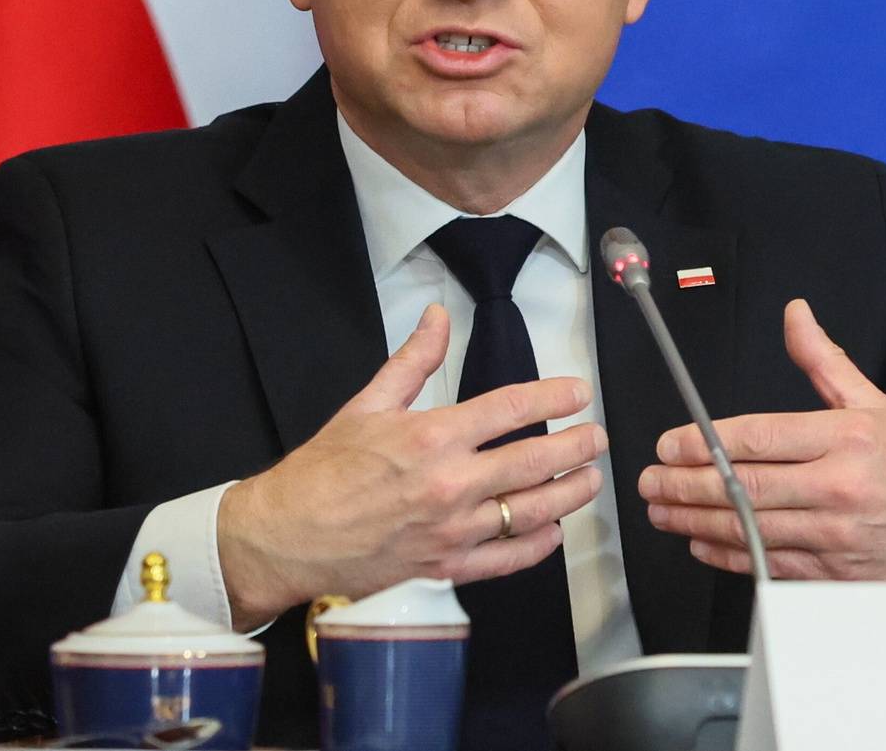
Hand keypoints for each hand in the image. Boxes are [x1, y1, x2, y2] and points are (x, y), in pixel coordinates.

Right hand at [218, 304, 607, 629]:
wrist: (288, 535)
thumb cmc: (322, 470)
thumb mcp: (366, 404)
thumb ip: (412, 361)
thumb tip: (437, 317)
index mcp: (431, 436)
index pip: (510, 408)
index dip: (553, 396)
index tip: (578, 392)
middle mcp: (450, 484)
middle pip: (535, 461)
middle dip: (577, 446)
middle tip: (596, 437)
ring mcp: (452, 530)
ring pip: (532, 512)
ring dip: (570, 494)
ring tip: (589, 479)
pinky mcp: (447, 567)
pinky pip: (508, 559)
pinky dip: (539, 546)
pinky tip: (553, 531)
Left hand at [638, 298, 885, 580]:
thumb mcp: (879, 405)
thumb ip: (826, 363)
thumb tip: (795, 315)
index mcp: (848, 438)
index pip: (757, 437)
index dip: (703, 442)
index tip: (669, 444)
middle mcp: (841, 488)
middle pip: (743, 487)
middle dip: (685, 484)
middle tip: (649, 481)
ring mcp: (839, 536)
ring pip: (750, 529)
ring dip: (696, 521)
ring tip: (663, 510)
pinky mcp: (839, 575)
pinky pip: (771, 564)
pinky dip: (731, 554)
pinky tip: (703, 542)